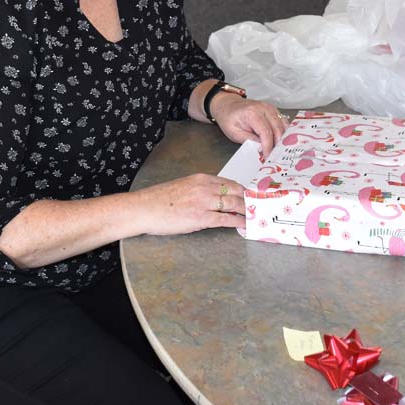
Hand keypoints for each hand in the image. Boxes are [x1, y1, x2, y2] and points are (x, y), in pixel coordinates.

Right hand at [131, 173, 245, 234]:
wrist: (144, 208)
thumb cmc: (160, 200)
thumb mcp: (183, 187)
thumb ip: (200, 190)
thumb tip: (215, 198)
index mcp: (201, 178)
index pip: (230, 183)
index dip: (244, 191)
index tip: (252, 196)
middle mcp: (205, 187)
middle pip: (236, 192)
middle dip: (250, 201)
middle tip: (260, 207)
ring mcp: (204, 202)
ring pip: (234, 205)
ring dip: (247, 211)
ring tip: (256, 217)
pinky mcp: (201, 218)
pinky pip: (226, 219)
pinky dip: (238, 222)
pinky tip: (245, 226)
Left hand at [210, 94, 287, 156]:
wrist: (227, 105)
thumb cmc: (229, 117)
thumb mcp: (234, 133)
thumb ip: (249, 140)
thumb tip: (262, 148)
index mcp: (252, 113)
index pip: (266, 132)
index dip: (268, 146)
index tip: (268, 156)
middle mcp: (263, 108)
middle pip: (278, 129)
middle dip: (278, 144)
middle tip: (275, 156)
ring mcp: (270, 108)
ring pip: (283, 125)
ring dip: (283, 138)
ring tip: (279, 151)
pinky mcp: (273, 110)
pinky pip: (283, 122)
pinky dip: (284, 132)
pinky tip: (281, 141)